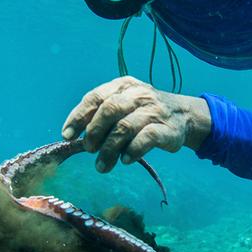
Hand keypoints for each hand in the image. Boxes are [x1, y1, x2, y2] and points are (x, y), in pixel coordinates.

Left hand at [62, 76, 211, 171]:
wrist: (184, 115)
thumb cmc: (144, 112)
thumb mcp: (123, 105)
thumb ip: (101, 116)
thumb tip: (74, 136)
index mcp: (123, 85)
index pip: (95, 97)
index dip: (78, 117)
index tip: (67, 135)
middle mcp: (138, 94)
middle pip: (109, 110)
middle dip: (94, 132)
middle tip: (88, 149)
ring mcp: (154, 110)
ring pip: (125, 127)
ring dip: (109, 149)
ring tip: (102, 166)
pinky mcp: (168, 128)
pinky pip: (146, 139)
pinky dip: (132, 151)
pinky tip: (125, 160)